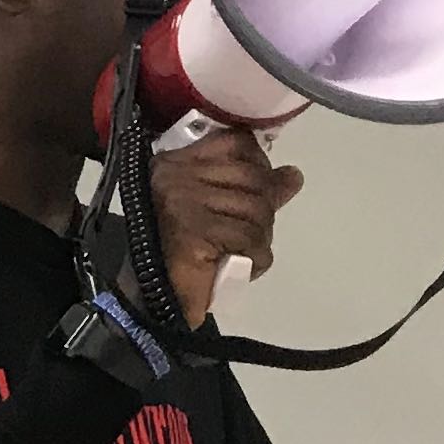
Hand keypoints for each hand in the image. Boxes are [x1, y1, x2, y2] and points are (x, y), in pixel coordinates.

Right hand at [146, 129, 303, 328]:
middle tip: (247, 236)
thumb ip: (250, 189)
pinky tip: (243, 266)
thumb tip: (292, 176)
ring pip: (256, 209)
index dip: (258, 166)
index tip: (258, 191)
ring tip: (242, 253)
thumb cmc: (178, 255)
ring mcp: (184, 201)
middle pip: (253, 178)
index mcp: (175, 164)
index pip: (235, 144)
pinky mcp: (195, 231)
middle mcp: (177, 176)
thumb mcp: (214, 211)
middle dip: (263, 210)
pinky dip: (257, 258)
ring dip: (259, 238)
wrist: (151, 300)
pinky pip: (249, 237)